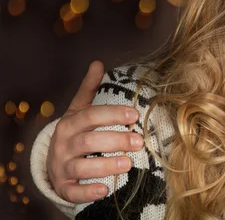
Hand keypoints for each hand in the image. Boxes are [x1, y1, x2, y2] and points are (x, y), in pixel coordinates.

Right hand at [47, 61, 143, 202]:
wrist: (54, 163)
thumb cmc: (74, 133)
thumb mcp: (78, 110)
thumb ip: (89, 89)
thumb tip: (98, 63)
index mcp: (70, 123)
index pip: (91, 116)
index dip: (112, 115)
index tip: (135, 115)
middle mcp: (64, 145)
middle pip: (88, 142)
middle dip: (115, 141)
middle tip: (139, 142)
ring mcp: (62, 167)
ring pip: (81, 167)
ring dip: (105, 166)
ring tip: (129, 163)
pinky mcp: (64, 187)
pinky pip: (73, 191)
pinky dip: (87, 191)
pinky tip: (105, 189)